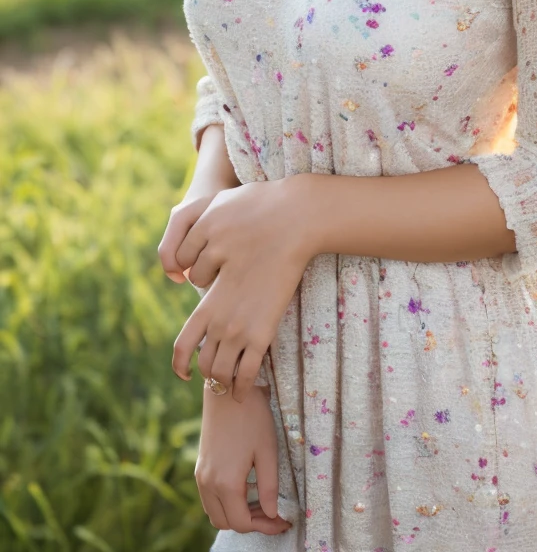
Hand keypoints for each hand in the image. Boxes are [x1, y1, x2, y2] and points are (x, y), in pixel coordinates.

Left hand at [171, 176, 311, 400]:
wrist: (295, 216)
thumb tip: (179, 267)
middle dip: (195, 373)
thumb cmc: (254, 206)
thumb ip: (186, 231)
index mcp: (201, 285)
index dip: (184, 353)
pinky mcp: (263, 330)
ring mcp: (238, 324)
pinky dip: (241, 388)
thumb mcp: (210, 210)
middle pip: (196, 359)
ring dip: (217, 382)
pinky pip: (246, 372)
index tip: (189, 360)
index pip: (184, 338)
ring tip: (222, 384)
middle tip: (199, 377)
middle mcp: (215, 311)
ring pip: (217, 370)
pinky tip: (243, 392)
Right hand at [197, 381, 292, 534]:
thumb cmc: (252, 416)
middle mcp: (208, 484)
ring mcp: (201, 475)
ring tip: (260, 502)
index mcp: (226, 483)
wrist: (227, 388)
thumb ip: (269, 487)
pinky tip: (244, 488)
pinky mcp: (200, 466)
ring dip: (236, 515)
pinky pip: (209, 498)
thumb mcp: (267, 451)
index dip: (265, 526)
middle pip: (226, 522)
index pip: (243, 523)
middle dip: (251, 523)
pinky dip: (225, 503)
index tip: (283, 521)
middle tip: (273, 513)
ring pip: (215, 513)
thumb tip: (272, 514)